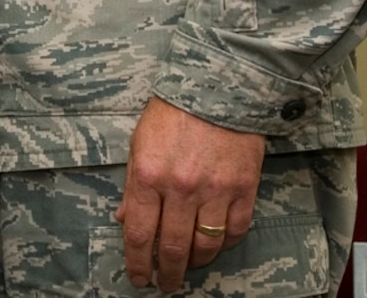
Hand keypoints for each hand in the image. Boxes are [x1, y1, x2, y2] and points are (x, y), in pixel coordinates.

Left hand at [117, 96, 265, 290]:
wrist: (218, 88)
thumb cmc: (172, 114)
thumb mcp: (138, 143)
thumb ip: (132, 185)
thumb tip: (123, 219)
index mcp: (148, 175)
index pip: (138, 233)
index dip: (136, 262)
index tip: (137, 277)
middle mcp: (180, 188)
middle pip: (171, 248)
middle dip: (166, 273)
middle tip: (164, 283)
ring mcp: (214, 191)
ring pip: (205, 246)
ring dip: (195, 263)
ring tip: (188, 266)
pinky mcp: (243, 189)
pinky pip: (234, 231)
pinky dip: (224, 244)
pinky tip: (214, 245)